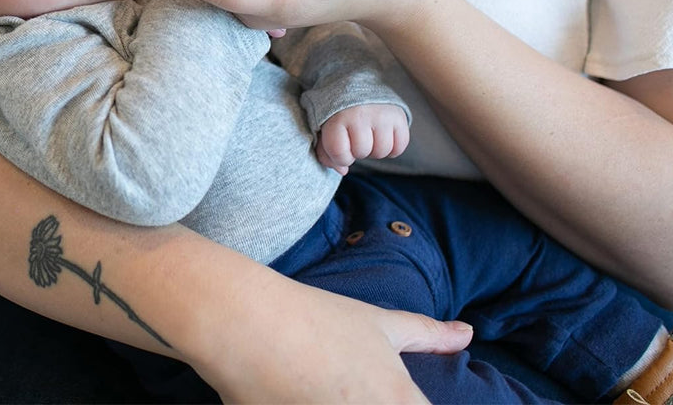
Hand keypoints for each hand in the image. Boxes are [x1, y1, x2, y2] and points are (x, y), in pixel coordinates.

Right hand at [195, 276, 472, 403]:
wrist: (248, 323)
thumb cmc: (317, 319)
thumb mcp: (380, 324)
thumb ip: (428, 334)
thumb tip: (468, 334)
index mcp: (400, 402)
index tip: (391, 394)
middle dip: (370, 404)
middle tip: (347, 388)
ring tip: (325, 391)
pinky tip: (304, 402)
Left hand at [318, 104, 409, 174]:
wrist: (356, 81)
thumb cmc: (338, 111)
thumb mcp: (324, 127)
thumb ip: (326, 152)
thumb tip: (343, 171)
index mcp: (337, 117)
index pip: (340, 154)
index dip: (341, 156)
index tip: (341, 145)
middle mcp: (361, 115)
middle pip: (362, 152)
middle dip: (358, 150)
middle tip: (356, 136)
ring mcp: (382, 115)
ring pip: (382, 151)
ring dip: (375, 149)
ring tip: (369, 135)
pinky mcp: (399, 116)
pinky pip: (400, 146)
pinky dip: (392, 147)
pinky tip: (383, 135)